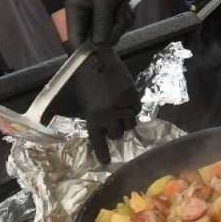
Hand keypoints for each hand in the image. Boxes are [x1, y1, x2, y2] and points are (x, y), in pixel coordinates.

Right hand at [65, 0, 148, 47]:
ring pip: (110, 34)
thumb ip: (101, 21)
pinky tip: (127, 6)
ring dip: (120, 24)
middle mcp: (86, 14)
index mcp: (75, 9)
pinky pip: (119, 25)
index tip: (99, 58)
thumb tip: (97, 45)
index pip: (75, 38)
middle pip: (95, 39)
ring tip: (123, 8)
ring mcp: (101, 14)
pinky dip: (125, 18)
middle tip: (118, 18)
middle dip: (110, 32)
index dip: (85, 50)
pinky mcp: (113, 11)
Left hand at [68, 45, 137, 162]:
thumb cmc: (84, 80)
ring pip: (130, 124)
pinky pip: (136, 109)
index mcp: (92, 118)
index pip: (98, 141)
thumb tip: (103, 128)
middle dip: (116, 129)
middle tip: (114, 121)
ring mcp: (122, 106)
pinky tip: (126, 99)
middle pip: (117, 134)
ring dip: (126, 120)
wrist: (94, 60)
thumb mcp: (84, 102)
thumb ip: (93, 116)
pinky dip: (133, 107)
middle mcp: (108, 116)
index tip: (106, 161)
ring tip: (122, 111)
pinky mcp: (132, 96)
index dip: (103, 152)